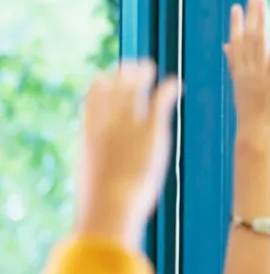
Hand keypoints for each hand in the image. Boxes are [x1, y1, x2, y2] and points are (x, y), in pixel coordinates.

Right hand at [75, 60, 182, 244]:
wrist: (111, 206)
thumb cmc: (101, 207)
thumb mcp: (93, 187)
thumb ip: (96, 178)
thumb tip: (94, 196)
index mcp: (90, 137)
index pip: (91, 102)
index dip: (99, 87)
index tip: (104, 78)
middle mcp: (107, 125)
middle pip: (112, 89)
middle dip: (121, 74)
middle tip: (131, 66)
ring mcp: (128, 126)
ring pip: (133, 89)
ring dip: (141, 74)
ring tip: (149, 66)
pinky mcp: (151, 132)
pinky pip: (159, 102)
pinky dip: (167, 89)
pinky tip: (176, 83)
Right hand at [225, 0, 269, 139]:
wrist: (254, 131)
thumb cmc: (250, 112)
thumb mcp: (239, 85)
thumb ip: (233, 63)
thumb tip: (226, 46)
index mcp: (239, 70)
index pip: (236, 42)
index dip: (235, 24)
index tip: (236, 7)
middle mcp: (247, 67)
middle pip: (247, 36)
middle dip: (249, 15)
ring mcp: (259, 71)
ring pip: (258, 39)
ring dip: (260, 19)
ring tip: (261, 1)